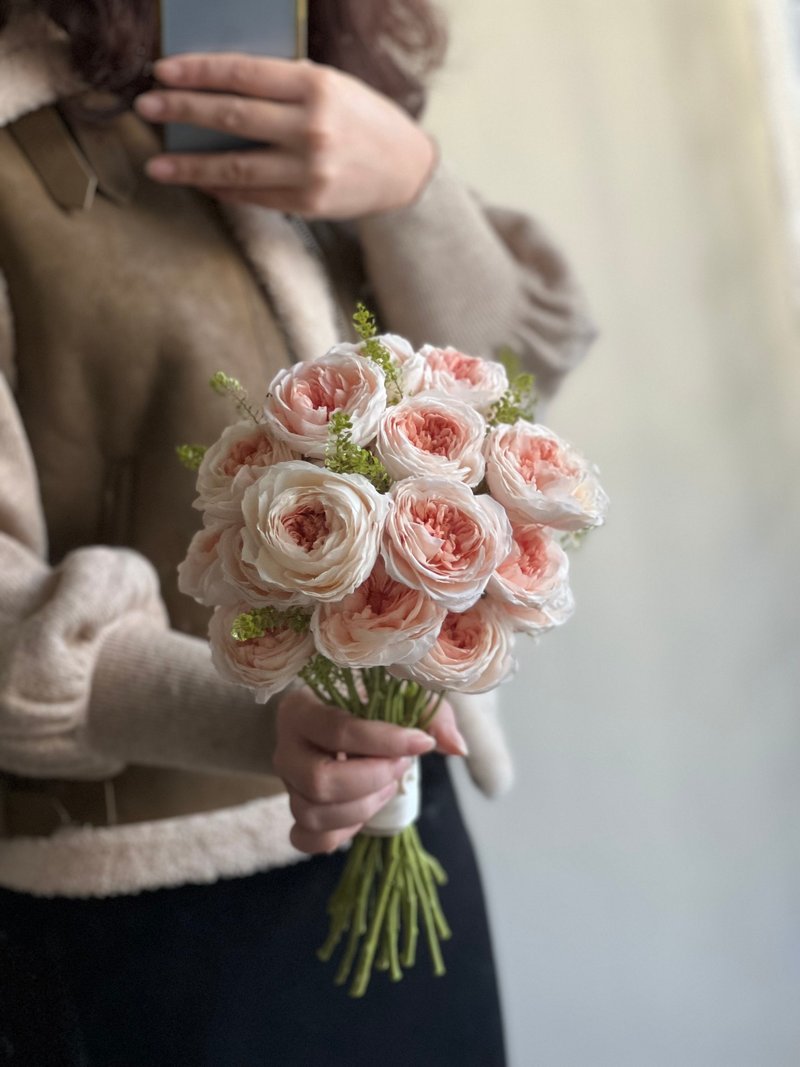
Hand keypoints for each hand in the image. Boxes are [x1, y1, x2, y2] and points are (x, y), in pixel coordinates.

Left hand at [134, 54, 436, 218]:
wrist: (406, 170)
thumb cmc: (362, 119)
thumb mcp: (331, 85)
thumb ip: (283, 83)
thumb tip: (219, 83)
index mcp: (316, 86)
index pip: (242, 74)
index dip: (197, 72)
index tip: (162, 72)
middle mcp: (311, 128)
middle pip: (232, 117)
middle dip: (182, 112)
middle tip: (146, 109)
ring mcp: (310, 171)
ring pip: (236, 167)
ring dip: (190, 166)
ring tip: (157, 165)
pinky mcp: (308, 203)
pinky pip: (254, 196)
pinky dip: (224, 189)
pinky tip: (200, 183)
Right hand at [274, 688, 467, 853]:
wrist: (335, 716)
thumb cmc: (366, 700)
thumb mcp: (398, 692)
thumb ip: (429, 712)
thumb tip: (456, 747)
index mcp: (300, 708)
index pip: (337, 730)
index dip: (385, 742)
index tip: (421, 742)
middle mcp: (285, 748)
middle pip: (320, 781)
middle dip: (373, 779)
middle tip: (401, 765)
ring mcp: (286, 785)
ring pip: (313, 814)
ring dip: (363, 807)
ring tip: (388, 785)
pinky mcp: (295, 812)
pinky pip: (308, 839)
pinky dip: (343, 832)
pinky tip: (365, 809)